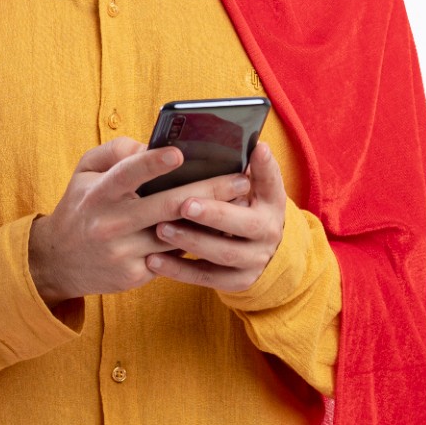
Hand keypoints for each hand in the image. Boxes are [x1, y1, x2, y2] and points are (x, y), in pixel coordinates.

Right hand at [28, 137, 252, 306]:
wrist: (59, 260)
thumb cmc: (81, 205)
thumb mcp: (85, 171)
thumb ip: (116, 151)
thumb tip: (151, 146)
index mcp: (99, 194)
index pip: (127, 175)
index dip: (152, 163)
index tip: (180, 152)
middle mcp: (110, 224)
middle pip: (168, 206)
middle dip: (210, 191)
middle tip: (241, 179)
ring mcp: (123, 253)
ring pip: (177, 234)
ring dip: (212, 219)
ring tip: (241, 202)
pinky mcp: (133, 275)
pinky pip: (172, 256)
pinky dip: (196, 241)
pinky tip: (220, 229)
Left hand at [145, 142, 286, 292]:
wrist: (260, 250)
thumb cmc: (243, 205)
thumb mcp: (252, 186)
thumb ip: (242, 168)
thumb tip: (242, 142)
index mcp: (272, 203)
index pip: (272, 183)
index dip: (266, 167)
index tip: (256, 148)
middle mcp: (268, 233)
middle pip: (244, 224)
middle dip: (214, 214)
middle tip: (184, 203)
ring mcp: (254, 260)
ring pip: (223, 254)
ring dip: (191, 241)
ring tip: (161, 228)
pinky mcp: (237, 282)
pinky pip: (205, 277)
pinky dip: (179, 269)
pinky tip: (153, 259)